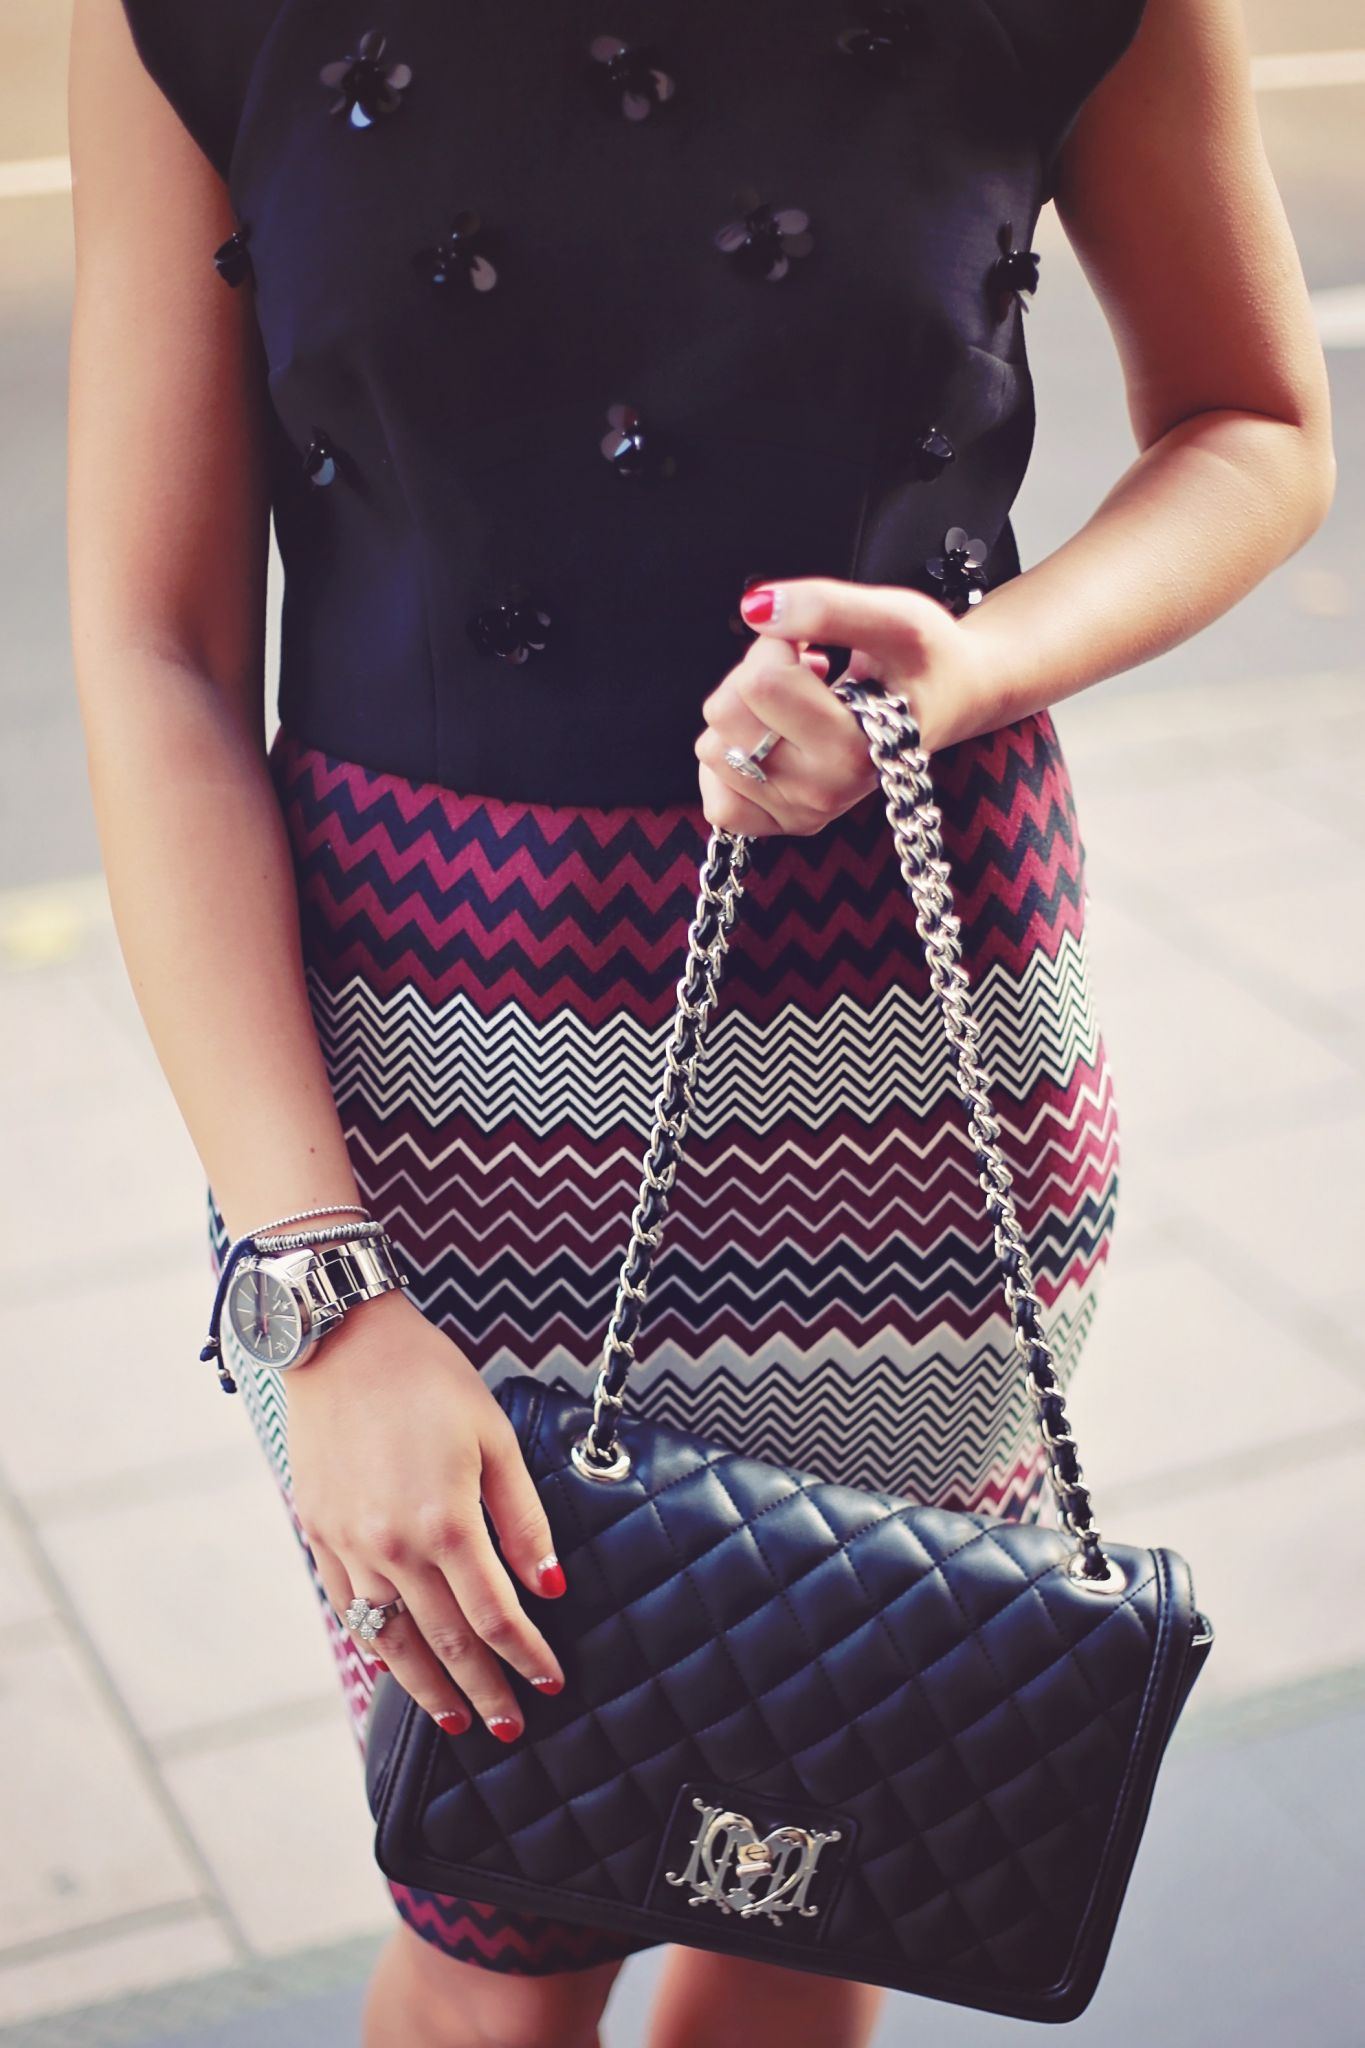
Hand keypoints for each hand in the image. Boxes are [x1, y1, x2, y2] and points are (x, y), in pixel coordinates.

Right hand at [286, 1288, 565, 1744]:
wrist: (338, 1341)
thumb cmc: (426, 1378)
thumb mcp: (494, 1436)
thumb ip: (522, 1518)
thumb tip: (547, 1585)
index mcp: (445, 1521)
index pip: (496, 1614)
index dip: (526, 1655)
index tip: (550, 1682)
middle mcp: (392, 1546)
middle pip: (448, 1640)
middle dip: (484, 1689)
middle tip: (511, 1727)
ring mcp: (348, 1546)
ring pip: (392, 1640)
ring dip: (428, 1687)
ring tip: (457, 1718)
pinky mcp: (318, 1535)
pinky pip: (350, 1611)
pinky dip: (377, 1646)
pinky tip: (397, 1666)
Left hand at [694, 577, 998, 835]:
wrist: (948, 701)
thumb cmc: (921, 658)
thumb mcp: (894, 617)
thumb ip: (826, 606)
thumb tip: (754, 608)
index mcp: (856, 750)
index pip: (761, 681)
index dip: (777, 644)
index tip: (811, 649)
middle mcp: (825, 793)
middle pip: (725, 712)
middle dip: (755, 675)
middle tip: (804, 677)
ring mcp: (800, 814)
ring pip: (712, 748)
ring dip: (744, 715)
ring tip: (797, 709)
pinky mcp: (778, 824)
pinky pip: (714, 798)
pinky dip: (730, 762)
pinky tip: (770, 742)